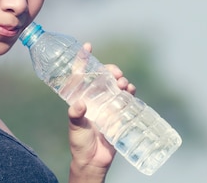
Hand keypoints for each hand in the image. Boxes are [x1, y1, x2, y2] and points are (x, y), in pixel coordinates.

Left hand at [67, 43, 135, 181]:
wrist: (93, 161)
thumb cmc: (80, 142)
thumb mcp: (75, 127)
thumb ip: (75, 116)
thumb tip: (79, 104)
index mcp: (81, 96)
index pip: (81, 73)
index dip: (84, 58)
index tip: (88, 46)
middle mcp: (95, 97)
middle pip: (103, 76)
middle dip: (111, 70)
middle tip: (116, 73)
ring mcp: (108, 104)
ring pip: (117, 86)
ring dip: (122, 81)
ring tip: (123, 84)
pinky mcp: (119, 114)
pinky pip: (127, 99)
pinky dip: (130, 92)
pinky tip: (131, 90)